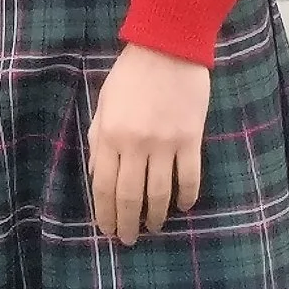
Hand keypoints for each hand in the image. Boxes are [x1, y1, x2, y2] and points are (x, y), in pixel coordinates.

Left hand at [86, 44, 211, 246]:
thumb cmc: (130, 75)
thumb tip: (97, 175)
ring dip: (156, 216)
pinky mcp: (191, 139)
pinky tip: (183, 207)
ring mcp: (166, 143)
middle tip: (127, 240)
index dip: (104, 212)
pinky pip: (190, 177)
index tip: (106, 229)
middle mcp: (136, 144)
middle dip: (127, 222)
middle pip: (130, 196)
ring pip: (160, 192)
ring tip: (152, 228)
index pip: (104, 185)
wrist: (168, 48)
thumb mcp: (104, 104)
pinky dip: (187, 196)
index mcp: (110, 135)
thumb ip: (98, 140)